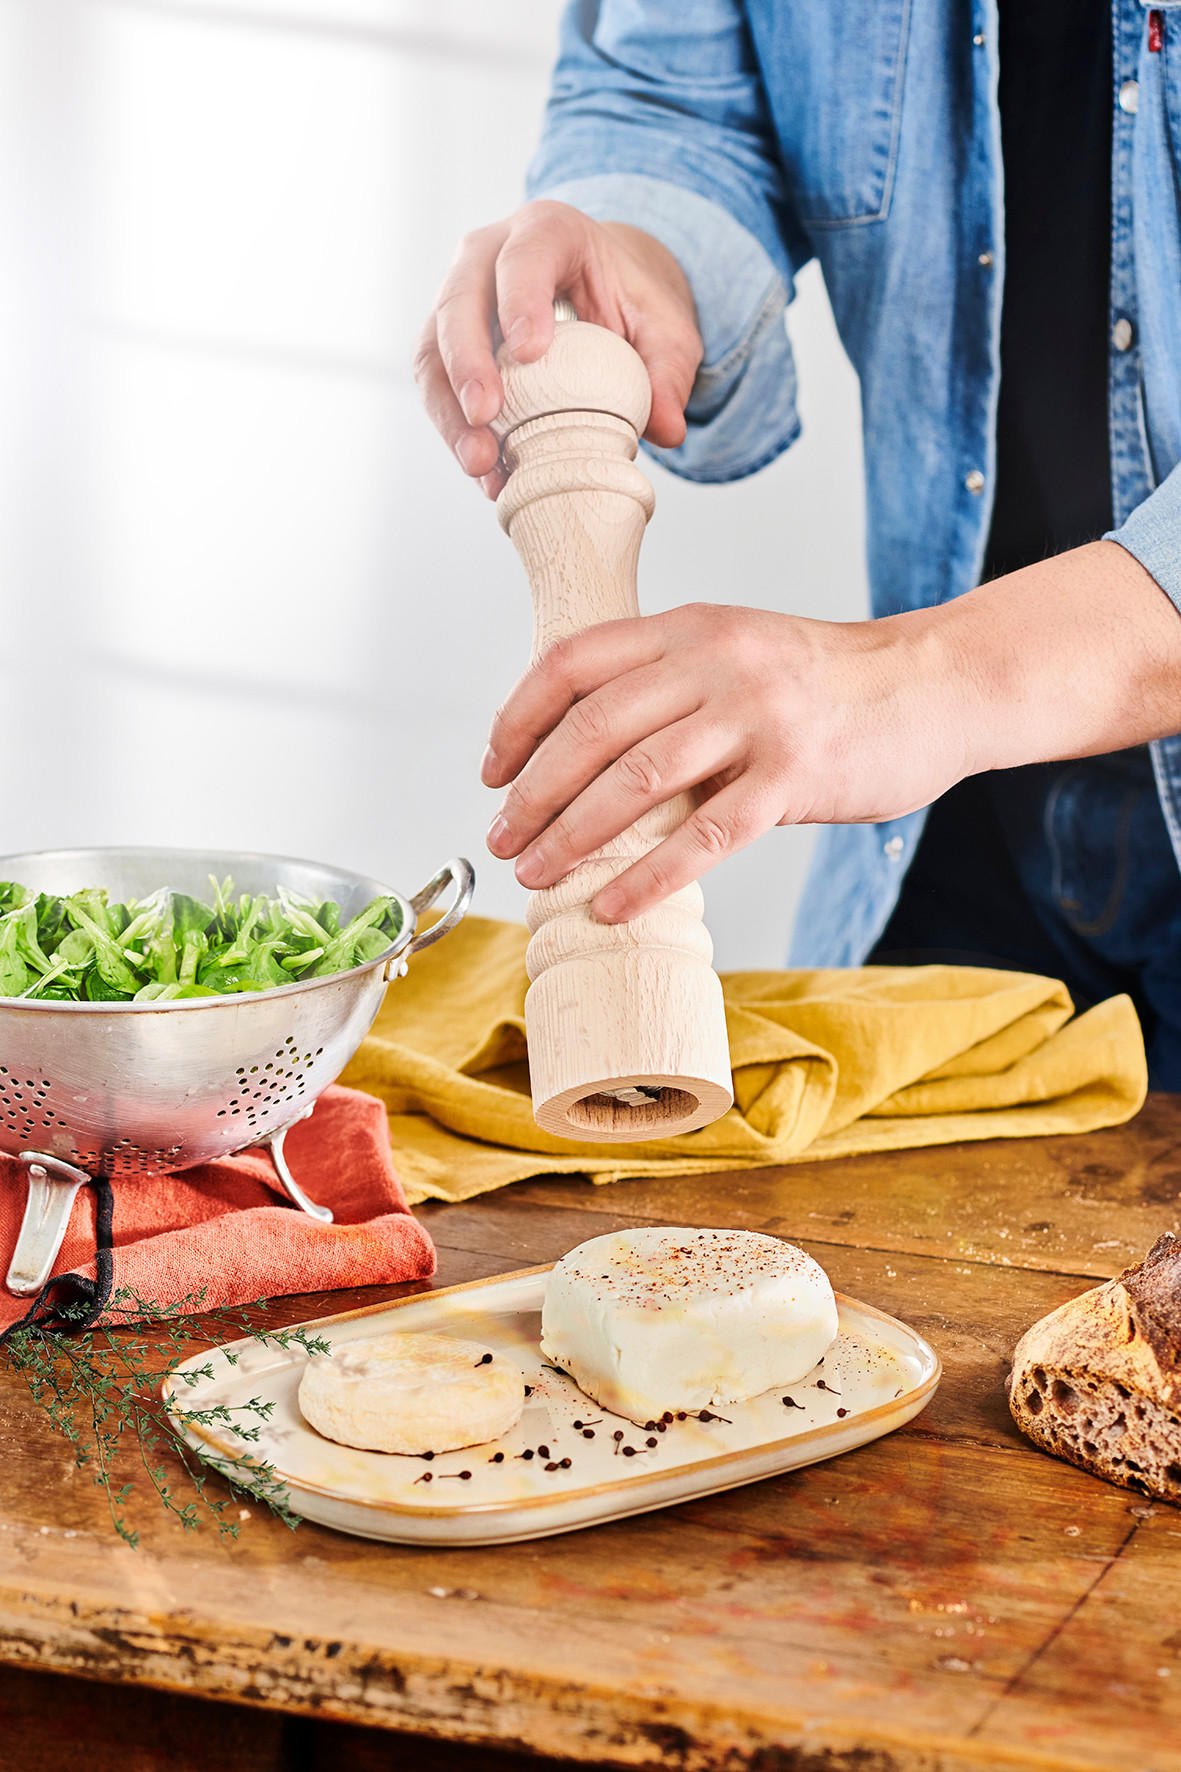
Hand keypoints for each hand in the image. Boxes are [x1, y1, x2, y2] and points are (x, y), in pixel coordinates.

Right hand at [413, 201, 701, 498]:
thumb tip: (668, 430)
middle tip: (485, 415)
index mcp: (548, 232)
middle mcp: (488, 256)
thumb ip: (670, 371)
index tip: (529, 351)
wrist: (602, 294)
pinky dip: (454, 431)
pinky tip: (483, 472)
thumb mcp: (666, 328)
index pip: (524, 256)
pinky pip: (436, 386)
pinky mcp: (447, 345)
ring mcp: (459, 299)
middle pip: (458, 300)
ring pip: (432, 348)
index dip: (520, 299)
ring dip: (448, 410)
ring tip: (479, 462)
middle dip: (466, 361)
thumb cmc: (630, 300)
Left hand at [482, 602, 971, 921]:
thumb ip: (669, 689)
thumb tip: (584, 760)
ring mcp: (756, 718)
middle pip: (591, 729)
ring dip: (574, 836)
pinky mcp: (794, 776)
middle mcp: (715, 663)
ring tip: (538, 875)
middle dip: (533, 792)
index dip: (518, 719)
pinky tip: (614, 907)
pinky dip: (649, 877)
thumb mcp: (738, 654)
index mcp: (689, 628)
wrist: (935, 686)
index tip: (492, 770)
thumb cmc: (827, 684)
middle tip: (503, 839)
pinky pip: (705, 836)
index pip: (572, 663)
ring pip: (636, 781)